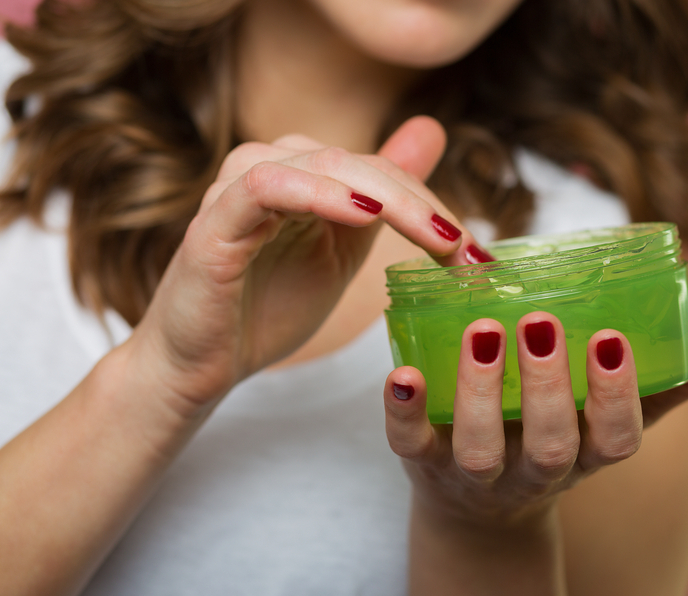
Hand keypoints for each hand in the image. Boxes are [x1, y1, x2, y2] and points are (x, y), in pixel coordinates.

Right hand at [127, 116, 480, 415]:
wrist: (202, 364)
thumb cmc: (268, 308)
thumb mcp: (344, 251)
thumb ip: (382, 197)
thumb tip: (432, 133)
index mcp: (307, 177)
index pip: (383, 172)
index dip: (435, 207)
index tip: (480, 256)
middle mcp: (275, 169)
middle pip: (361, 164)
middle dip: (422, 207)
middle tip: (465, 251)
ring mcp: (239, 189)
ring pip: (322, 164)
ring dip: (386, 196)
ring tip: (432, 236)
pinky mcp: (214, 220)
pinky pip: (267, 186)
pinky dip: (318, 192)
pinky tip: (363, 214)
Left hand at [383, 313, 687, 528]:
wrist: (479, 510)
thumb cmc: (557, 441)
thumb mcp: (612, 424)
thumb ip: (669, 381)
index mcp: (585, 454)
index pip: (616, 439)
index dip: (616, 397)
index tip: (610, 340)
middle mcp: (534, 471)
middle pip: (551, 446)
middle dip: (549, 388)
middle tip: (541, 323)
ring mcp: (475, 473)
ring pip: (481, 449)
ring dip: (481, 392)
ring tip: (483, 331)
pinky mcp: (423, 464)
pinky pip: (408, 446)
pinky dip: (403, 412)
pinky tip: (402, 373)